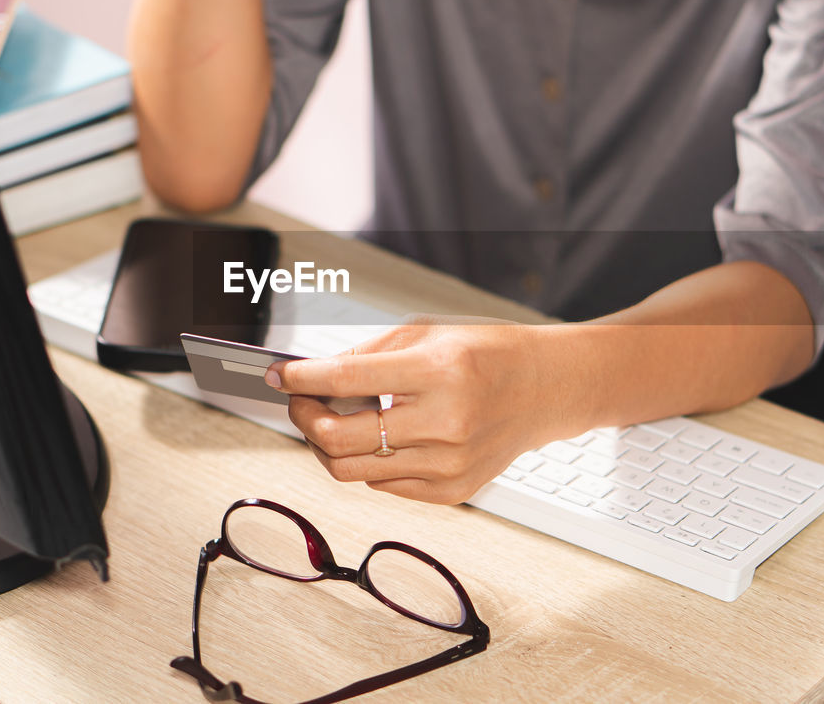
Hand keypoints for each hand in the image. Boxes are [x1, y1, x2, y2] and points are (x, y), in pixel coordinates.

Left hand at [265, 315, 572, 503]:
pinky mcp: (451, 491)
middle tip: (299, 401)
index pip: (346, 380)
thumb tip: (311, 377)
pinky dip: (367, 461)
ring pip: (353, 470)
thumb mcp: (425, 333)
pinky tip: (376, 437)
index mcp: (438, 371)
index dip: (301, 378)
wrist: (546, 388)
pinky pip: (382, 484)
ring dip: (327, 445)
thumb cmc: (487, 354)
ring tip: (331, 420)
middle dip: (304, 418)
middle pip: (339, 438)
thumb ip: (365, 356)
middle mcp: (445, 423)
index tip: (278, 376)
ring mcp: (449, 464)